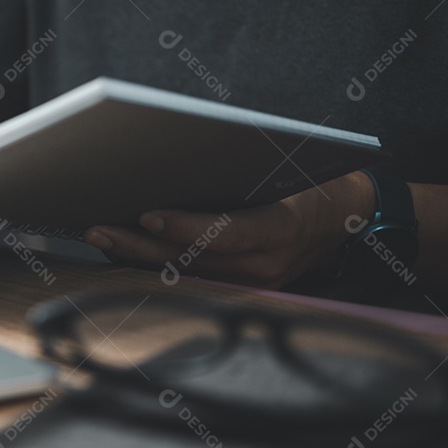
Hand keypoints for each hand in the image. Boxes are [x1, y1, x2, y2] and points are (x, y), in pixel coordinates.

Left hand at [83, 172, 375, 288]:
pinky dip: (154, 264)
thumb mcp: (288, 169)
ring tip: (99, 237)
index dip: (187, 228)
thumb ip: (242, 170)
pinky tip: (123, 252)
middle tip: (97, 229)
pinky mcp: (239, 289)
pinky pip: (190, 278)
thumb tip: (180, 159)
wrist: (350, 220)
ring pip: (183, 274)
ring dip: (136, 257)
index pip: (229, 233)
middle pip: (192, 259)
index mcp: (282, 229)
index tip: (147, 216)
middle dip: (138, 245)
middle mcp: (264, 266)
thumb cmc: (314, 183)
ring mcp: (251, 284)